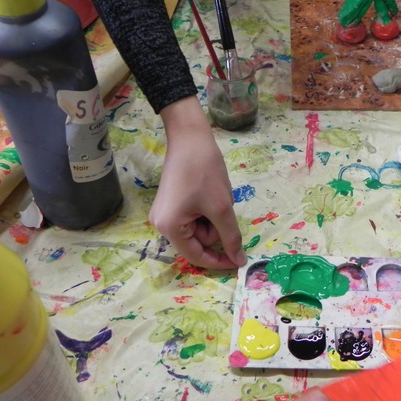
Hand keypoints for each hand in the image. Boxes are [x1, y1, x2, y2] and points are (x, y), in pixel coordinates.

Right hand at [149, 98, 245, 269]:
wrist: (190, 138)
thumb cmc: (205, 172)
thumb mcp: (221, 207)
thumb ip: (230, 237)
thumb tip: (239, 261)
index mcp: (170, 228)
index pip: (196, 256)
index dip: (219, 261)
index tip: (239, 262)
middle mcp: (161, 225)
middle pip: (197, 243)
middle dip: (214, 229)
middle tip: (219, 206)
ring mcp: (163, 215)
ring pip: (197, 230)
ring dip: (211, 219)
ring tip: (213, 196)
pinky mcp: (169, 205)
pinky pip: (193, 219)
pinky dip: (206, 212)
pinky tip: (207, 194)